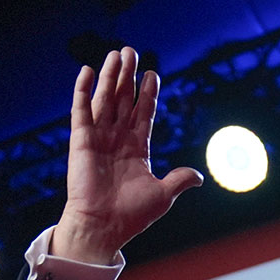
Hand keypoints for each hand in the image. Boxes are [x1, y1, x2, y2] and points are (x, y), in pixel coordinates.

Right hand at [53, 47, 202, 264]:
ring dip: (110, 76)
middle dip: (128, 76)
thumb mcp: (163, 195)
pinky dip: (82, 90)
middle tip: (132, 52)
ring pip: (105, 99)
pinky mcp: (80, 141)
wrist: (103, 227)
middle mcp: (117, 139)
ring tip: (116, 54)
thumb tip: (199, 176)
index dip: (148, 93)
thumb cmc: (131, 216)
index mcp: (137, 149)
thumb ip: (179, 180)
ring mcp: (98, 138)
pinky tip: (87, 71)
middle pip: (124, 100)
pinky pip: (81, 111)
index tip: (153, 73)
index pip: (143, 113)